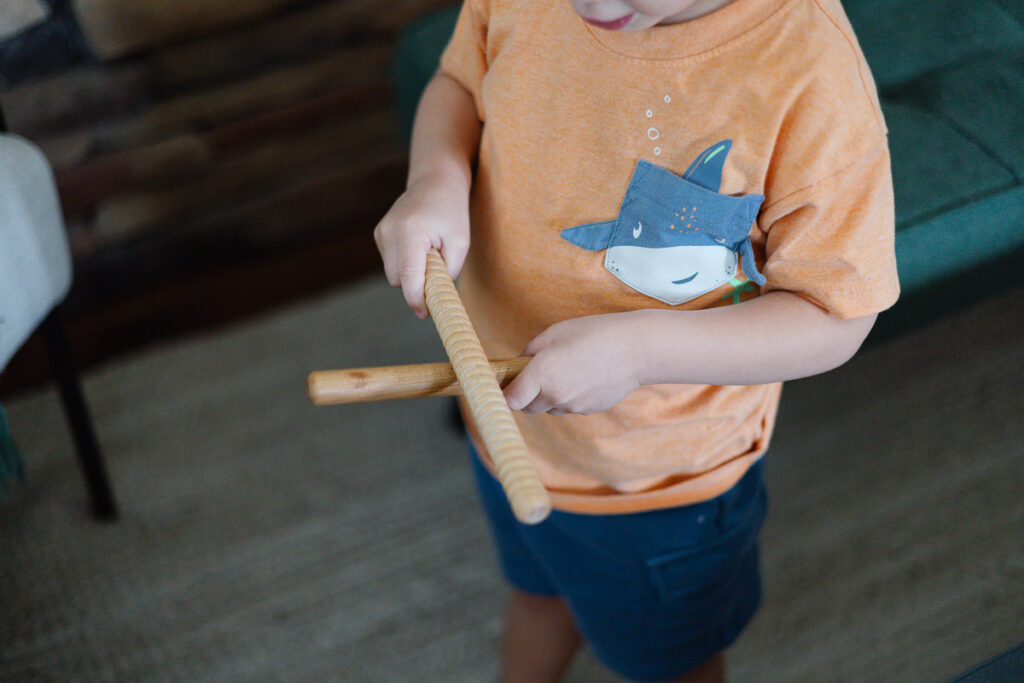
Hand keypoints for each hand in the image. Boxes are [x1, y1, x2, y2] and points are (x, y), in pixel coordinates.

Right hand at [373, 174, 469, 317]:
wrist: (436, 182)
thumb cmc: (452, 212)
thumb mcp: (460, 243)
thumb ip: (447, 272)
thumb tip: (433, 296)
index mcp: (410, 231)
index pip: (407, 274)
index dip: (415, 298)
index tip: (425, 313)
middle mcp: (390, 231)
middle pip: (398, 279)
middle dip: (416, 286)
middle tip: (438, 277)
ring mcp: (381, 232)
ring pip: (393, 274)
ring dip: (411, 274)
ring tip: (429, 254)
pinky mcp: (379, 233)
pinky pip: (391, 262)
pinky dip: (405, 263)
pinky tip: (418, 246)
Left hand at [504, 313, 644, 414]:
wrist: (636, 349)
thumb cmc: (595, 333)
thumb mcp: (555, 332)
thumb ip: (531, 350)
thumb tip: (519, 364)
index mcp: (542, 373)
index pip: (511, 400)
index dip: (505, 395)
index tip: (505, 387)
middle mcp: (555, 394)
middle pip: (529, 408)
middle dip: (527, 395)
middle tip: (536, 375)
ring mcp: (573, 406)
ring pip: (551, 408)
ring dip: (550, 396)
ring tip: (567, 371)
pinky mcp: (589, 410)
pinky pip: (571, 407)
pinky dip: (571, 397)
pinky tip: (585, 376)